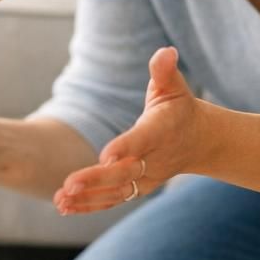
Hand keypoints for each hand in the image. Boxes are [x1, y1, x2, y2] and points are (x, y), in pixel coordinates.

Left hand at [54, 47, 202, 213]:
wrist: (198, 141)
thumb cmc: (179, 108)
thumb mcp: (174, 86)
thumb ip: (165, 71)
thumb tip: (166, 52)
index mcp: (161, 131)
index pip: (143, 140)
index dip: (125, 147)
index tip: (105, 155)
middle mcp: (154, 159)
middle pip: (125, 172)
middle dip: (96, 180)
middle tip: (69, 184)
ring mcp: (146, 177)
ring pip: (116, 191)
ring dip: (87, 198)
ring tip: (60, 200)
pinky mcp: (137, 188)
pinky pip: (112, 199)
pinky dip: (89, 205)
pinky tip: (64, 207)